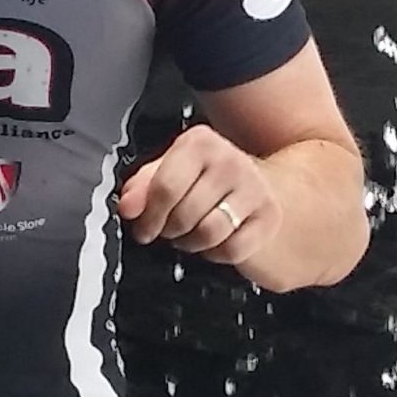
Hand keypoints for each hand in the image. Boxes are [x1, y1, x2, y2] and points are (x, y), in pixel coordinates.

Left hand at [116, 125, 281, 266]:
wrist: (254, 185)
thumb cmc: (204, 180)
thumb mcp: (166, 173)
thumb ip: (140, 187)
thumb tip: (128, 206)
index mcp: (199, 142)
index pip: (165, 187)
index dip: (148, 216)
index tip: (144, 228)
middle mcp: (230, 159)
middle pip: (184, 214)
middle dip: (170, 231)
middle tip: (171, 229)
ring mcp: (254, 187)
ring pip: (209, 233)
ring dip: (192, 244)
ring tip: (191, 234)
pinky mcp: (269, 215)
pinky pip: (232, 249)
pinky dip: (217, 253)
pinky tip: (215, 241)